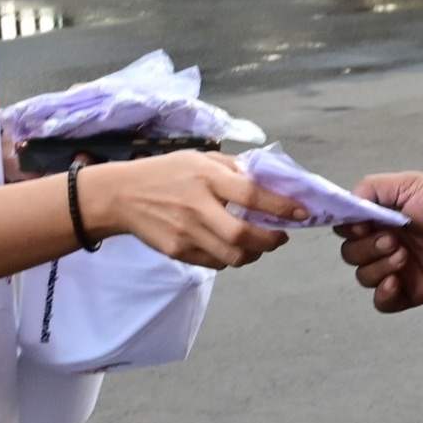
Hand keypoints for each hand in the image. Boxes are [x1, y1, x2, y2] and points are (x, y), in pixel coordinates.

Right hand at [86, 148, 282, 267]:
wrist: (120, 195)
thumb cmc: (166, 172)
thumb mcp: (199, 158)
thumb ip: (232, 168)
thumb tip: (270, 181)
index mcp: (206, 177)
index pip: (252, 194)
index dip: (281, 206)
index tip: (301, 212)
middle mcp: (196, 205)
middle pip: (242, 235)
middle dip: (270, 241)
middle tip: (280, 237)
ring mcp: (185, 232)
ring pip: (231, 257)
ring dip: (253, 255)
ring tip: (258, 245)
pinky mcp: (176, 251)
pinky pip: (214, 263)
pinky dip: (229, 259)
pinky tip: (229, 247)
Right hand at [339, 169, 422, 309]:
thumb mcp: (408, 184)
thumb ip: (372, 188)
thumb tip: (347, 203)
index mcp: (381, 219)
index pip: (347, 229)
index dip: (349, 230)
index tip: (364, 225)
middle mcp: (385, 244)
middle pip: (351, 255)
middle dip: (366, 248)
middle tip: (394, 240)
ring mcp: (398, 269)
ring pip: (364, 277)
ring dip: (378, 267)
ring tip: (404, 256)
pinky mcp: (412, 291)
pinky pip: (382, 303)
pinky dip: (382, 295)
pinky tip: (396, 282)